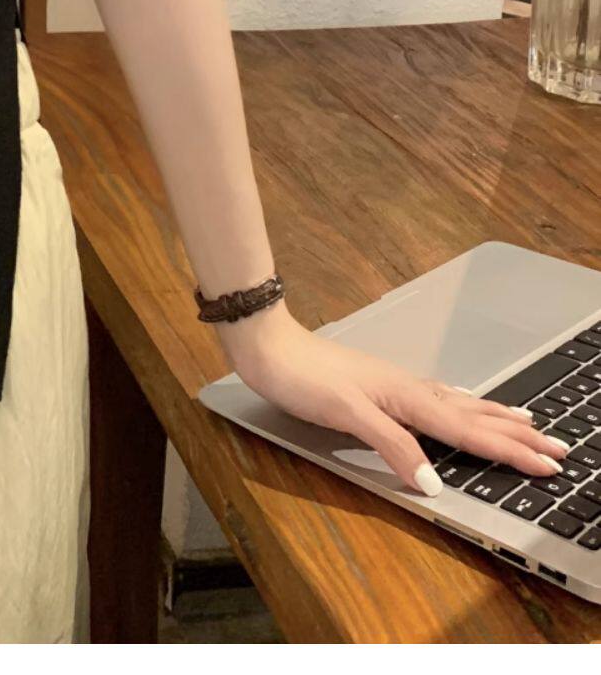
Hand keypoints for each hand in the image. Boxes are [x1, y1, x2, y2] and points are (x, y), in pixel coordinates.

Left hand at [219, 304, 569, 496]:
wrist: (268, 347)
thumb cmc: (303, 377)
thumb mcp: (348, 414)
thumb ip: (392, 445)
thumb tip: (433, 481)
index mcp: (408, 398)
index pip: (469, 432)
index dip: (510, 451)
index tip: (550, 466)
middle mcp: (409, 389)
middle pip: (473, 415)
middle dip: (516, 434)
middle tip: (559, 448)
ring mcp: (394, 385)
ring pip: (457, 404)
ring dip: (494, 416)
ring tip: (526, 421)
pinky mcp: (378, 385)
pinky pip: (435, 397)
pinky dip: (459, 404)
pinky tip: (458, 401)